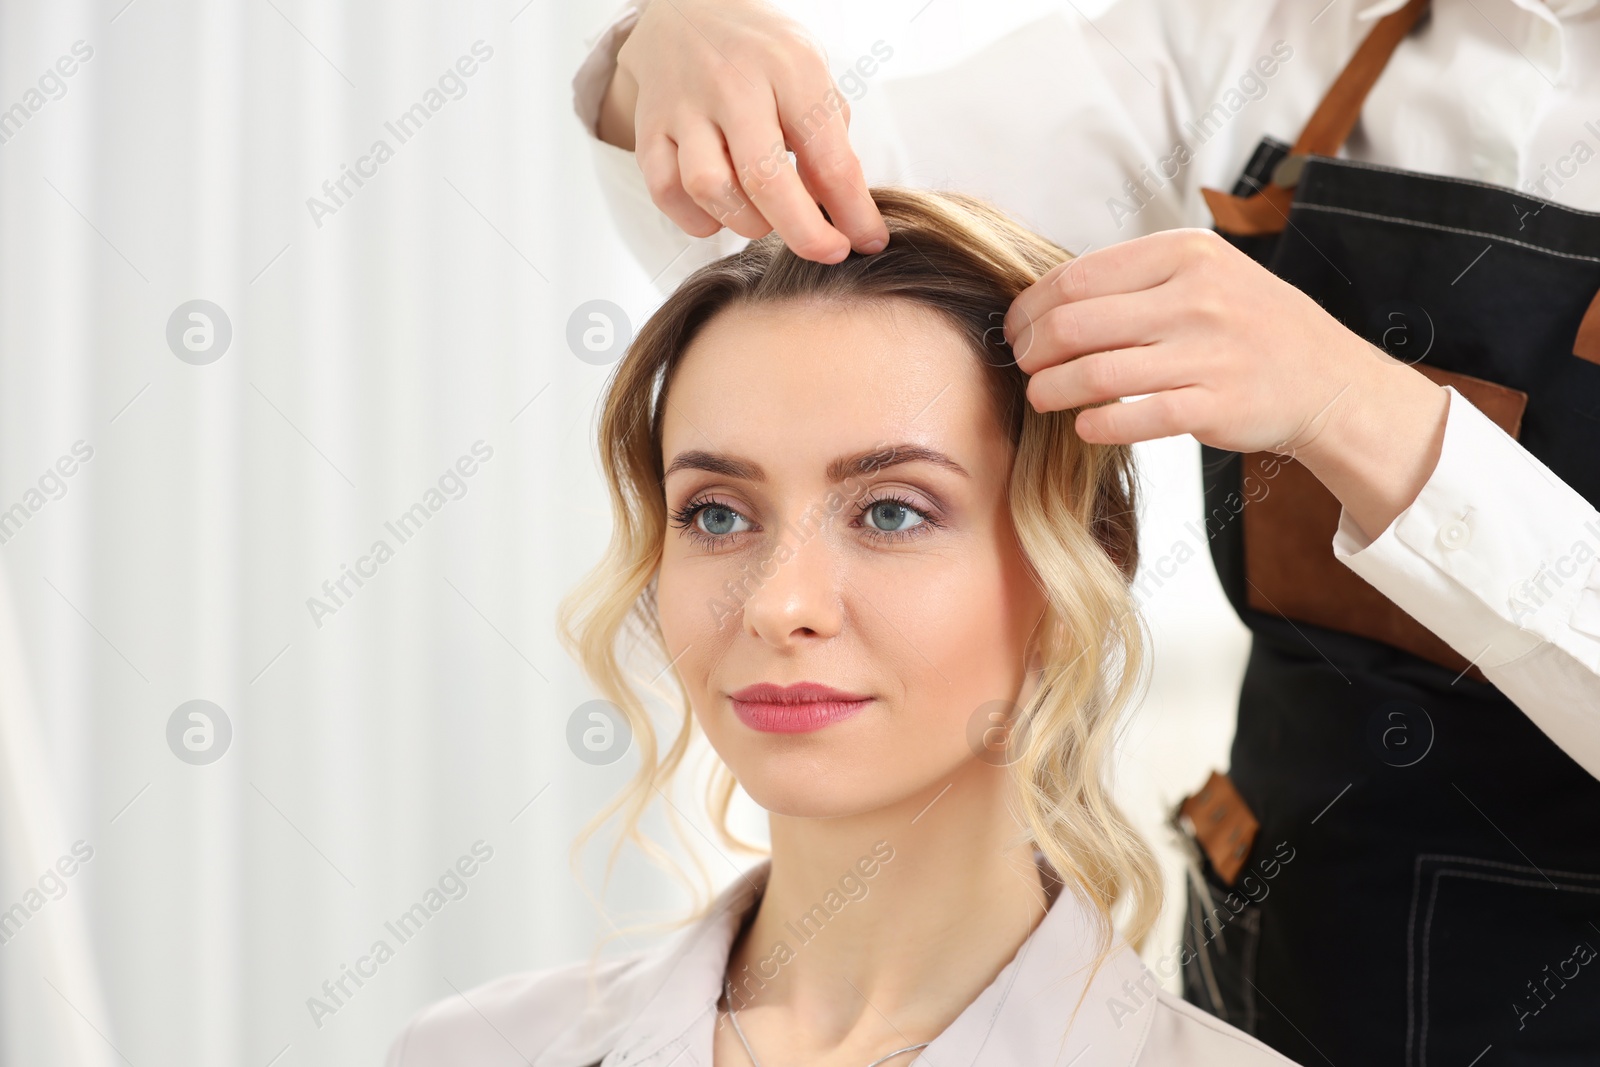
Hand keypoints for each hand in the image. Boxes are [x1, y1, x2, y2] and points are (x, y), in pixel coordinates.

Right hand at [598, 0, 887, 261]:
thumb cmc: (761, 54)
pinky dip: (699, 218)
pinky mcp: (650, 128)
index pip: (828, 156)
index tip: (866, 241)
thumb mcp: (810, 75)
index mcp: (789, 66)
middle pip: (766, 181)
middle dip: (804, 233)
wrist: (686, 9)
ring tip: (767, 217)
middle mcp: (733, 83)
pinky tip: (723, 211)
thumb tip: (839, 213)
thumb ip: (827, 138)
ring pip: (711, 190)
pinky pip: (668, 193)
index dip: (852, 212)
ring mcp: (684, 106)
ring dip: (748, 222)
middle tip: (827, 251)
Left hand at [1002, 228, 1449, 539]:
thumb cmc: (1249, 326)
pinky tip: (1083, 425)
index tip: (1015, 328)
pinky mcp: (1214, 406)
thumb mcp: (1204, 274)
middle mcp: (1197, 298)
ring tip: (1041, 396)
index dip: (1031, 307)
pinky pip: (1132, 418)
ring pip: (1094, 374)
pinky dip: (1094, 424)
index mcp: (1186, 254)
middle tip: (1024, 364)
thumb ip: (1135, 279)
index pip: (1077, 277)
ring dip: (1051, 390)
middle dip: (1032, 349)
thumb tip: (1046, 299)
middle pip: (1074, 324)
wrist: (1327, 379)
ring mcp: (1208, 354)